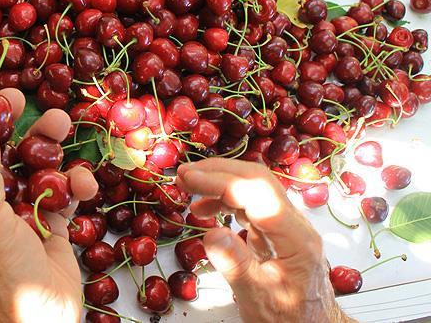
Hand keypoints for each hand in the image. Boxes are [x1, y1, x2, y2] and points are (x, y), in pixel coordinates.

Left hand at [0, 83, 97, 322]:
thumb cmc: (3, 279)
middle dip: (4, 123)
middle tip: (19, 98)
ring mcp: (14, 213)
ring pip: (26, 165)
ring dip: (44, 145)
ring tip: (62, 124)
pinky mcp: (47, 223)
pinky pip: (58, 190)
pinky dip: (72, 183)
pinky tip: (83, 183)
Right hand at [176, 158, 351, 322]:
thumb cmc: (289, 319)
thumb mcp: (259, 298)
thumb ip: (236, 266)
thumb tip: (211, 233)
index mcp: (296, 237)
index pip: (256, 192)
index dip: (219, 181)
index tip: (187, 179)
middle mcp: (295, 224)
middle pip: (257, 180)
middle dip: (217, 172)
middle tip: (183, 174)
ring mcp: (288, 225)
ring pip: (254, 187)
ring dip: (220, 182)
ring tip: (188, 186)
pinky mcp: (278, 231)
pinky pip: (251, 204)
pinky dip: (225, 200)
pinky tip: (205, 209)